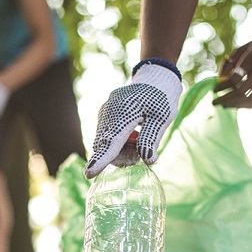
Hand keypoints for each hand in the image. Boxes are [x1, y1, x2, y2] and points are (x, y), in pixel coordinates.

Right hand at [85, 62, 181, 178]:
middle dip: (120, 157)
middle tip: (140, 153)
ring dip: (119, 150)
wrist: (154, 77)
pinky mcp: (104, 114)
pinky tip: (131, 135)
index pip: (110, 144)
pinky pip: (105, 135)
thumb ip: (151, 139)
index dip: (100, 161)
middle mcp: (109, 114)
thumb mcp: (162, 118)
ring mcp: (104, 113)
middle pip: (105, 147)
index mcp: (124, 115)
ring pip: (103, 143)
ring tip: (137, 140)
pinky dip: (116, 142)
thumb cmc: (162, 98)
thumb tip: (148, 161)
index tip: (89, 174)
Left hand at [213, 32, 251, 108]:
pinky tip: (239, 104)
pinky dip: (248, 105)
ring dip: (236, 105)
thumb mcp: (244, 48)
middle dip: (227, 100)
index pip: (235, 78)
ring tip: (225, 105)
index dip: (223, 86)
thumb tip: (219, 79)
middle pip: (242, 92)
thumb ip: (230, 62)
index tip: (214, 90)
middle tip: (216, 102)